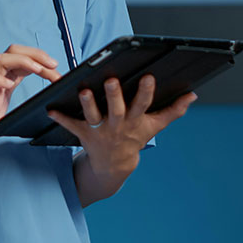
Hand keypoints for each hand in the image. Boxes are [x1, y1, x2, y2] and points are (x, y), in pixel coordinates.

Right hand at [0, 44, 60, 154]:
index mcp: (4, 75)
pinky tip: (9, 85)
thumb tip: (47, 91)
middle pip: (13, 51)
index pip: (23, 56)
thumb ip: (20, 91)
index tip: (56, 67)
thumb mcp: (8, 101)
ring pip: (0, 59)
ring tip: (38, 70)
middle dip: (35, 54)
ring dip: (22, 61)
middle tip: (53, 64)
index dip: (40, 57)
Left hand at [48, 75, 195, 190]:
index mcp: (135, 121)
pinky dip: (60, 118)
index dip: (146, 92)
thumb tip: (192, 95)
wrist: (115, 166)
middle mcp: (118, 125)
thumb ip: (173, 111)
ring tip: (83, 91)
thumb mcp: (155, 126)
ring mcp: (100, 130)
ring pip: (94, 116)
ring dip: (88, 104)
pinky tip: (50, 109)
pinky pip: (71, 125)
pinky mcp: (84, 134)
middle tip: (112, 80)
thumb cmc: (135, 138)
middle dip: (115, 95)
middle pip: (117, 109)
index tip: (148, 76)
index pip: (143, 105)